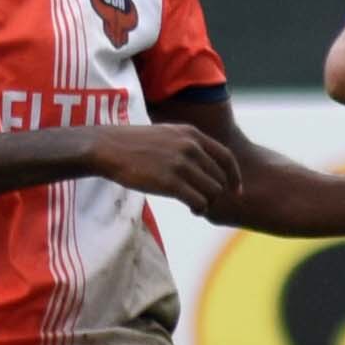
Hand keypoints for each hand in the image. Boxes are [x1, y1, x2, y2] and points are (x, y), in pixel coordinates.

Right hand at [89, 119, 244, 217]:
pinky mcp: (170, 183)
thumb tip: (205, 164)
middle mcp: (191, 148)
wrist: (108, 148)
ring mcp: (181, 165)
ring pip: (212, 192)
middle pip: (219, 178)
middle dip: (215, 193)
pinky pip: (199, 202)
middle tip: (203, 200)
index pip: (226, 157)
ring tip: (196, 206)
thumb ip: (188, 144)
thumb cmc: (134, 144)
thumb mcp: (167, 134)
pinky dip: (199, 209)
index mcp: (192, 134)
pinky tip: (192, 210)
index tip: (236, 190)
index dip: (234, 177)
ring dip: (207, 202)